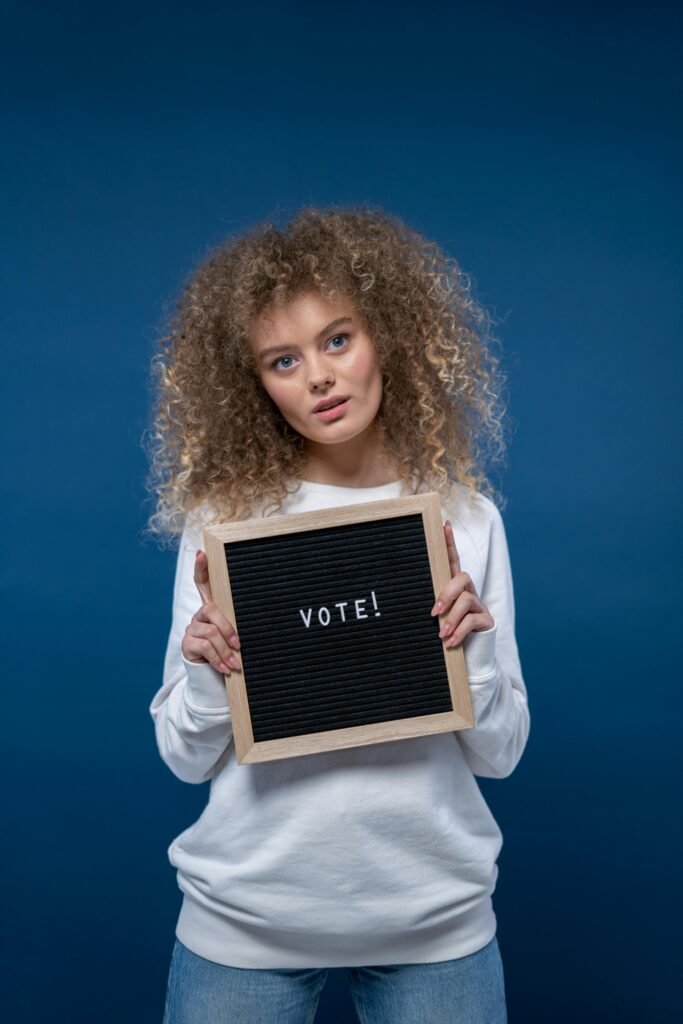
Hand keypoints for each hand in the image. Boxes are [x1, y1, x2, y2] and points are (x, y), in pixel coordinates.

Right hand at [182, 550, 241, 674]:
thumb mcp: (236, 635)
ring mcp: (192, 628)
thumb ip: (238, 623)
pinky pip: (204, 647)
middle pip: (210, 609)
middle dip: (227, 629)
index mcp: (213, 608)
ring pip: (210, 632)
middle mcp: (200, 615)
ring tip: (235, 663)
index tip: (201, 553)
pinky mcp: (187, 643)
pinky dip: (218, 659)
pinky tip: (226, 668)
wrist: (215, 677)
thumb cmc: (230, 652)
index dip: (201, 568)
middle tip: (239, 645)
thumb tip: (257, 615)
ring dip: (225, 650)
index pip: (204, 583)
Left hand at [430, 520, 493, 647]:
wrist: (468, 657)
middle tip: (434, 613)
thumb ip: (434, 607)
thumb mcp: (437, 618)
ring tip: (442, 635)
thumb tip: (425, 607)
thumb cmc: (446, 635)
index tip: (444, 524)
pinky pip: (472, 619)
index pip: (452, 561)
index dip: (449, 543)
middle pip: (461, 577)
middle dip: (446, 594)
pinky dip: (459, 632)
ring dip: (451, 619)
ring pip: (466, 600)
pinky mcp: (487, 619)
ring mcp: (479, 605)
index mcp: (454, 588)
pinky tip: (451, 643)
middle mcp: (468, 592)